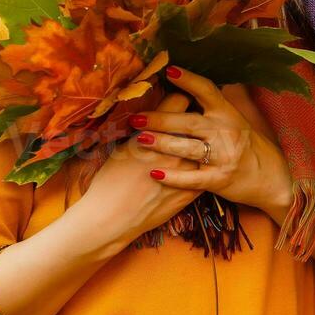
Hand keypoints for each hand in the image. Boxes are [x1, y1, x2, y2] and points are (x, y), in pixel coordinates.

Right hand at [67, 91, 204, 247]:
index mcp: (153, 132)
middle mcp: (173, 148)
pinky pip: (204, 171)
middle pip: (194, 121)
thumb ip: (144, 130)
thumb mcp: (123, 148)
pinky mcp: (190, 191)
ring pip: (203, 146)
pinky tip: (196, 165)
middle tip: (189, 116)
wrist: (112, 218)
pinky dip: (201, 165)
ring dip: (200, 142)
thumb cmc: (110, 181)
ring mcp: (185, 171)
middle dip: (192, 116)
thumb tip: (154, 118)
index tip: (178, 98)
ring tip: (195, 141)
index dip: (179, 97)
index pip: (179, 101)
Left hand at [137, 65, 295, 223]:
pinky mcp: (219, 179)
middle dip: (159, 119)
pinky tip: (154, 173)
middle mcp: (225, 132)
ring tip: (140, 140)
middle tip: (135, 118)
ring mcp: (223, 156)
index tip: (167, 70)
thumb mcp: (234, 120)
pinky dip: (173, 177)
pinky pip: (192, 179)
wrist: (270, 177)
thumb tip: (182, 85)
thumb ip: (211, 106)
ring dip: (161, 144)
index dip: (187, 79)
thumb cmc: (246, 145)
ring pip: (186, 149)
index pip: (206, 90)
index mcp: (226, 113)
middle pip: (187, 122)